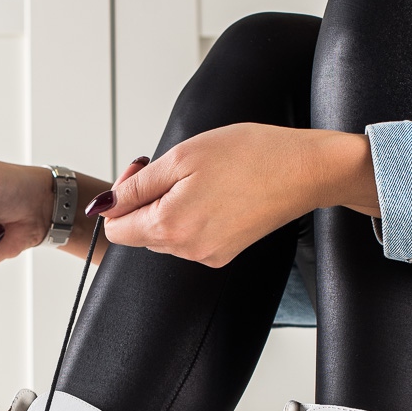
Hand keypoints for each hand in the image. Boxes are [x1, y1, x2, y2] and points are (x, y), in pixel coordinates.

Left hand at [88, 125, 377, 267]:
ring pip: (166, 233)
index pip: (115, 230)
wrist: (306, 170)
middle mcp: (186, 250)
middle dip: (145, 200)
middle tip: (172, 166)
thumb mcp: (182, 157)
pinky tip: (216, 191)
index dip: (118, 200)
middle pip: (140, 232)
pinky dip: (192, 215)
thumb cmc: (251, 155)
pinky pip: (191, 237)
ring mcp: (207, 255)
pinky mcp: (225, 253)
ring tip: (200, 177)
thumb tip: (105, 205)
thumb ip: (137, 185)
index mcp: (170, 227)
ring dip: (170, 206)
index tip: (138, 173)